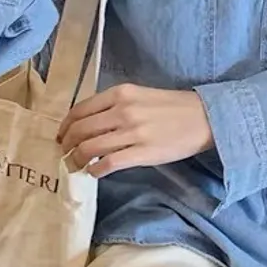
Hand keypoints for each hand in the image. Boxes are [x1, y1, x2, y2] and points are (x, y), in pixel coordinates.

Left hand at [58, 84, 213, 177]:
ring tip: (75, 166)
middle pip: (80, 131)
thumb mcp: (140, 95)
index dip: (65, 126)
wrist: (205, 118)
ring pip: (90, 148)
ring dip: (76, 160)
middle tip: (64, 155)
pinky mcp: (142, 153)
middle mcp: (122, 111)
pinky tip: (94, 173)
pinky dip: (95, 170)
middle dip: (67, 146)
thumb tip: (90, 125)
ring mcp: (132, 133)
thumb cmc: (173, 107)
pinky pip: (108, 164)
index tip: (62, 137)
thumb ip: (115, 106)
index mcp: (119, 93)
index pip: (79, 110)